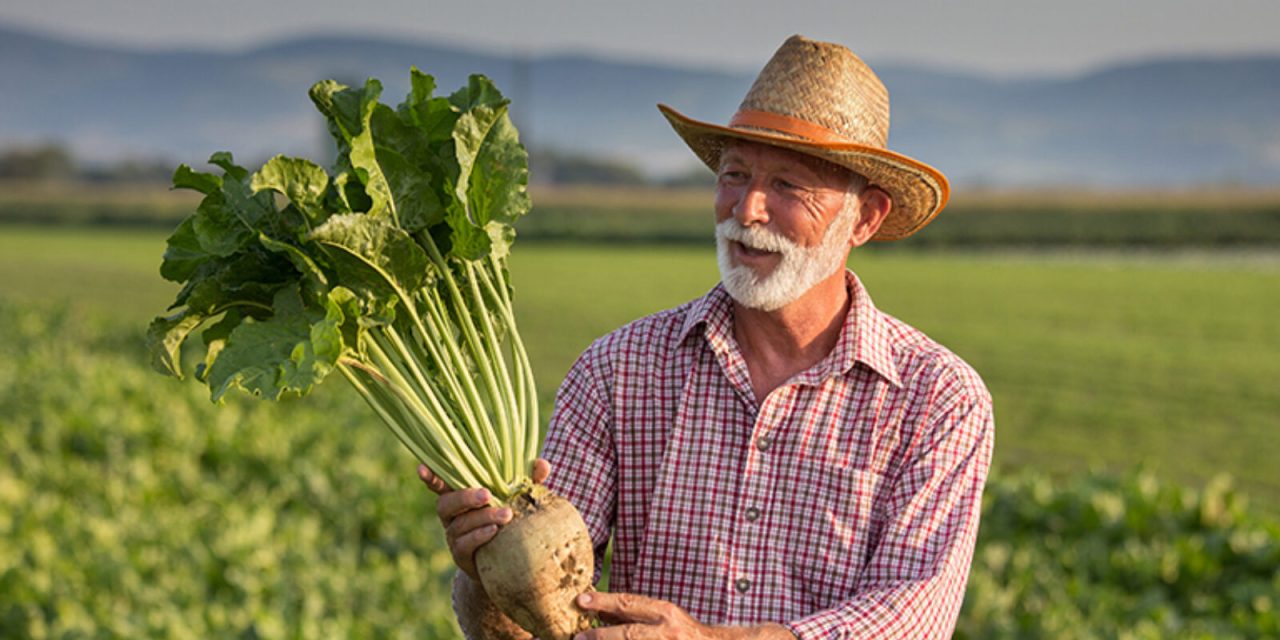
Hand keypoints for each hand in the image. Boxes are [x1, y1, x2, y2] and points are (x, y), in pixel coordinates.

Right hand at [417, 459, 550, 579]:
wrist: (512, 562)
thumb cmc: (513, 521)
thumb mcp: (522, 498)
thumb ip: (529, 481)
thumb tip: (542, 465)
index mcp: (461, 497)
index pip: (441, 484)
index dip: (430, 476)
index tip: (421, 467)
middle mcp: (452, 516)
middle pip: (445, 504)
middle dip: (464, 497)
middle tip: (487, 494)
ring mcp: (454, 537)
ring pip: (458, 525)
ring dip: (481, 517)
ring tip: (506, 515)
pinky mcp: (461, 557)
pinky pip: (463, 545)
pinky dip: (479, 537)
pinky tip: (494, 532)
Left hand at [572, 591, 715, 638]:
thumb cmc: (683, 633)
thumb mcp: (662, 617)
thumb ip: (634, 615)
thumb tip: (600, 613)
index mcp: (665, 612)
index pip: (629, 604)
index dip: (603, 601)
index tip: (581, 600)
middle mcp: (667, 632)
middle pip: (629, 634)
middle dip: (601, 636)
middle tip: (578, 637)